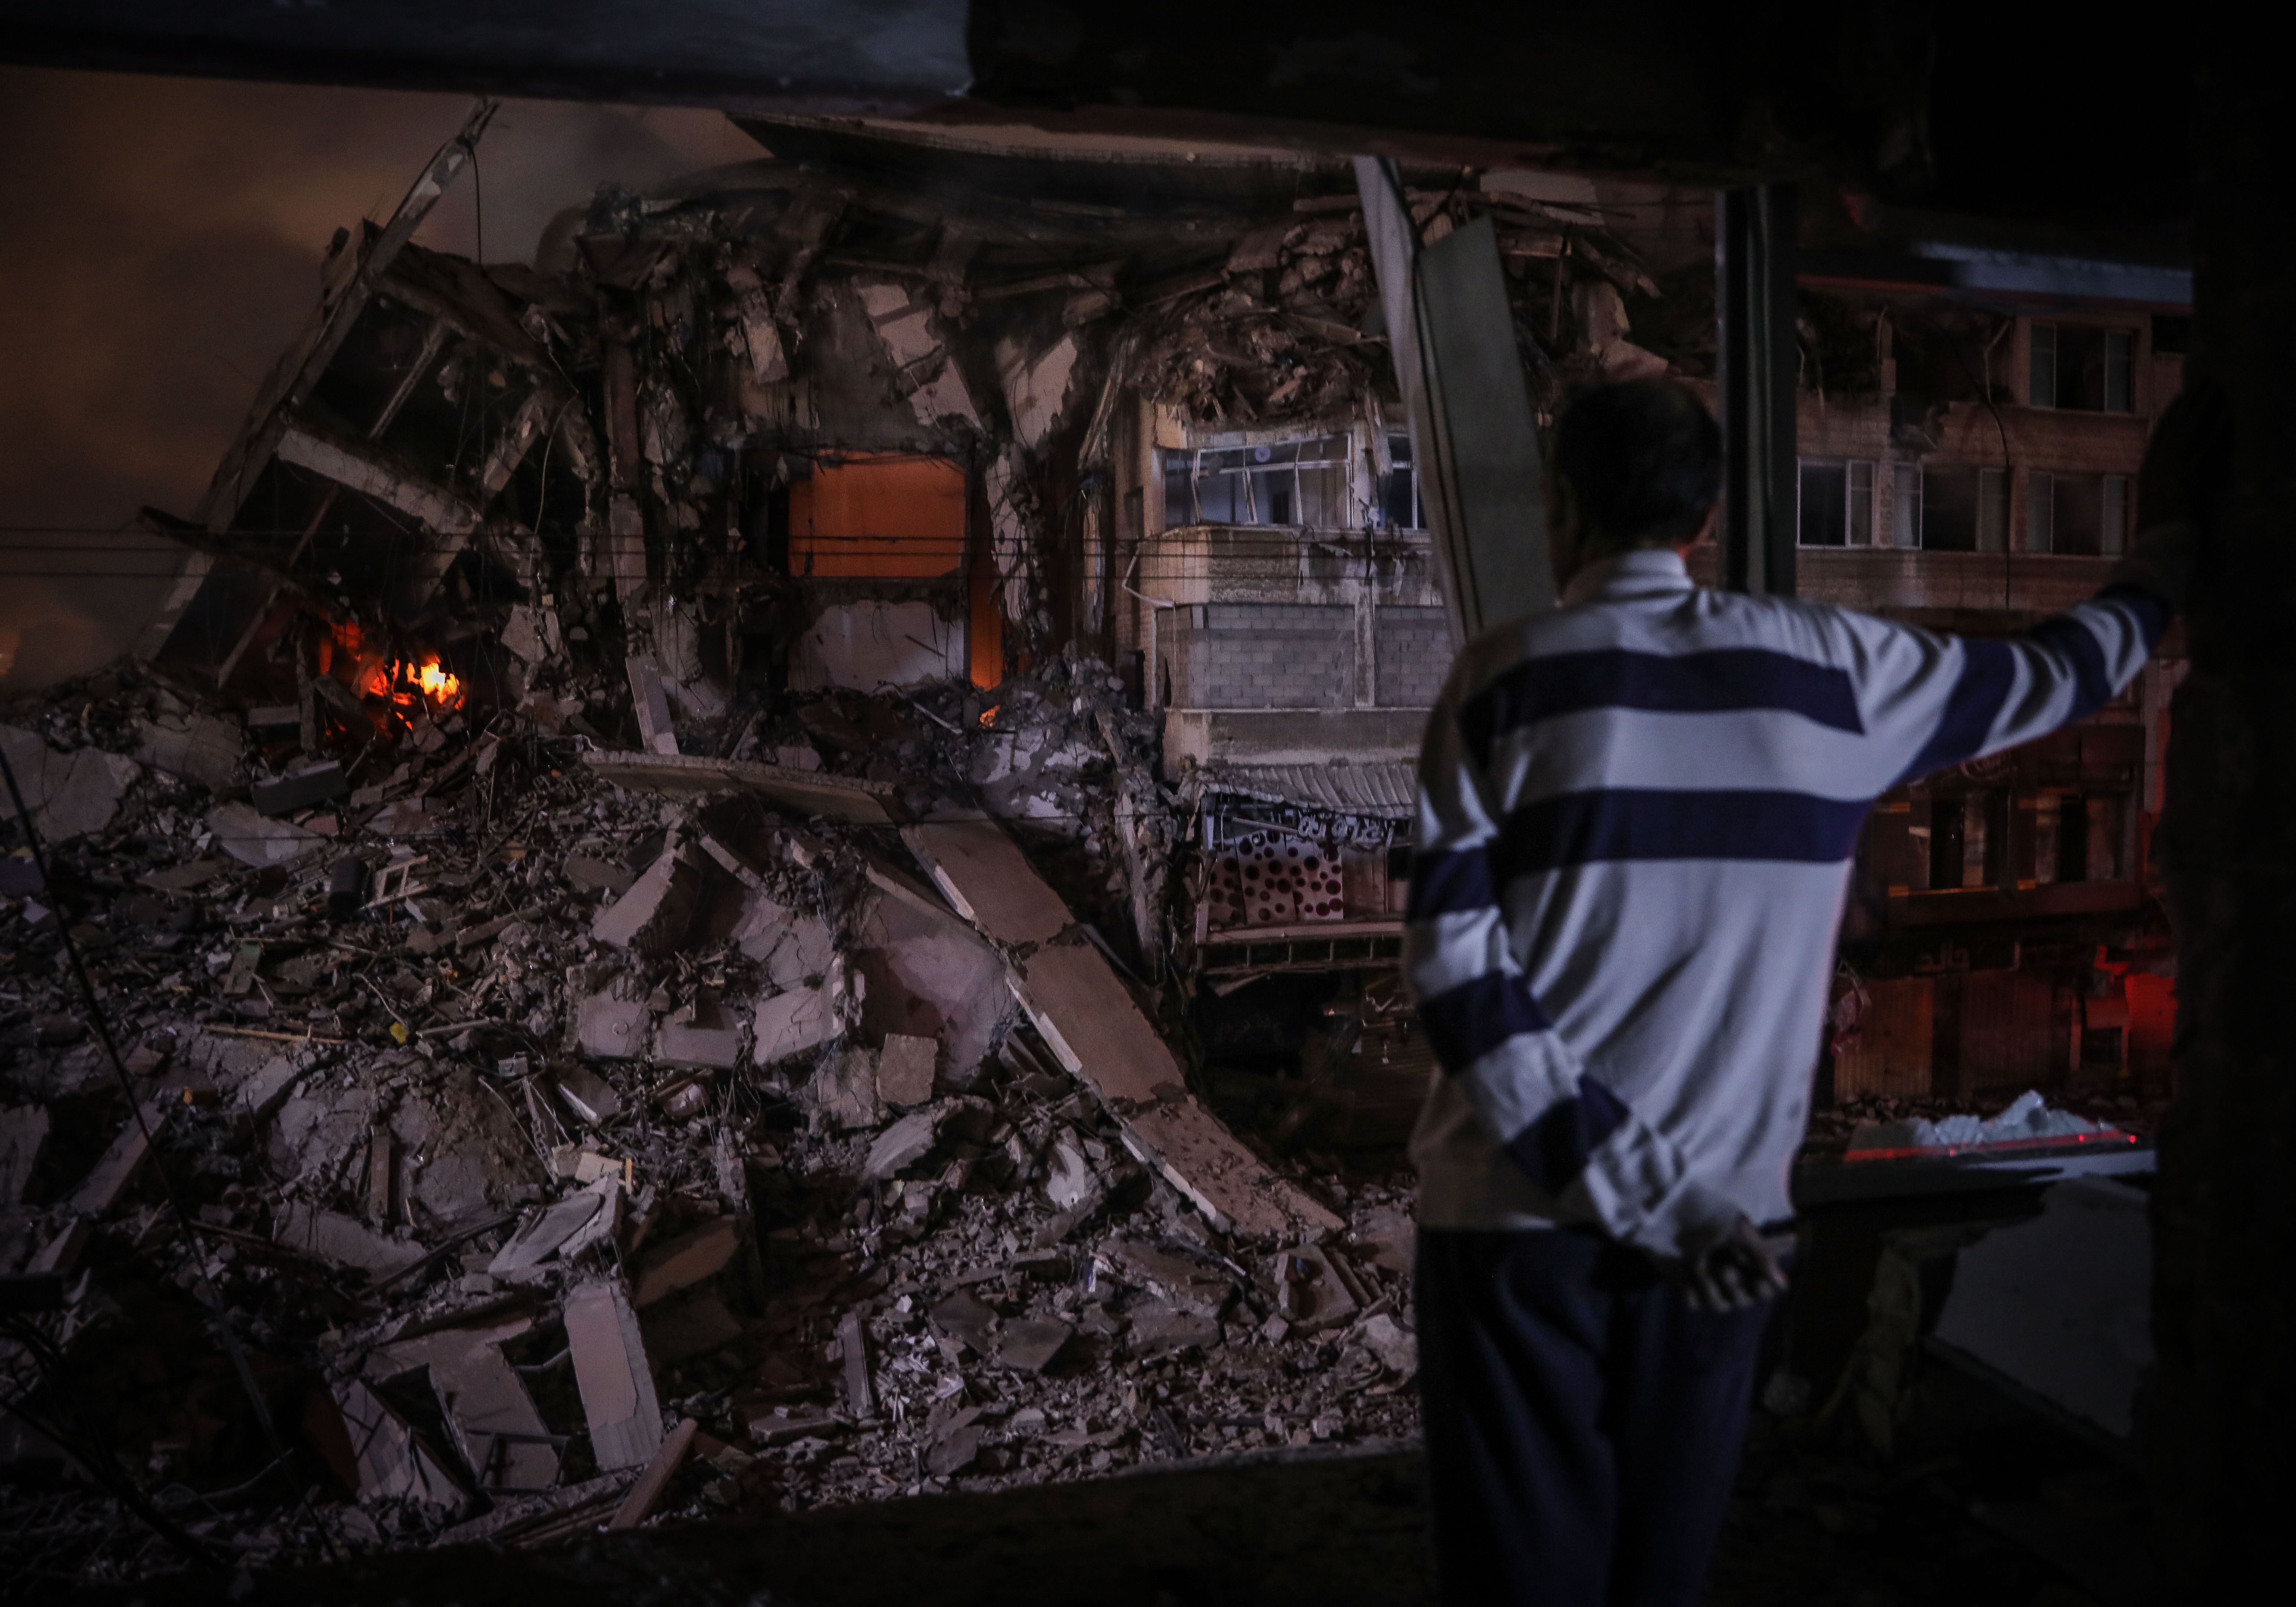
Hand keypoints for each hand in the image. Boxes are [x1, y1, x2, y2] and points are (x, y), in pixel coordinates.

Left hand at [1674, 1212, 1787, 1312]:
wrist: (1670, 1210)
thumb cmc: (1709, 1215)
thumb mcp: (1738, 1229)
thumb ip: (1762, 1255)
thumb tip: (1782, 1285)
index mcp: (1749, 1267)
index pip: (1765, 1290)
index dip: (1763, 1289)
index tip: (1758, 1281)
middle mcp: (1732, 1282)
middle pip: (1743, 1301)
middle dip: (1734, 1285)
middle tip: (1724, 1268)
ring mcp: (1709, 1288)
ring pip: (1718, 1306)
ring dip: (1710, 1286)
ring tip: (1700, 1264)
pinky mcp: (1687, 1291)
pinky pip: (1692, 1303)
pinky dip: (1689, 1289)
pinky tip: (1685, 1270)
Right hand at [2136, 377, 2229, 534]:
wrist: (2158, 544)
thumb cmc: (2156, 532)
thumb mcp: (2154, 504)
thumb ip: (2163, 487)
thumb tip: (2172, 480)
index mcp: (2148, 470)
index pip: (2160, 435)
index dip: (2172, 414)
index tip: (2182, 397)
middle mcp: (2158, 464)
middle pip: (2176, 426)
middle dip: (2190, 402)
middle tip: (2205, 381)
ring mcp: (2173, 467)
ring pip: (2191, 429)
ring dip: (2205, 407)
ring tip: (2218, 388)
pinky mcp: (2190, 474)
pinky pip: (2207, 445)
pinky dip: (2217, 428)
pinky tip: (2228, 413)